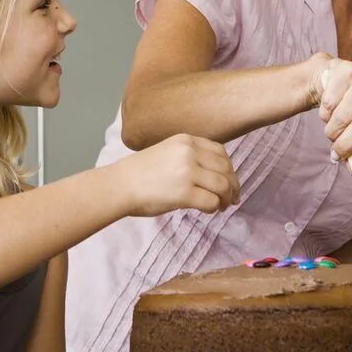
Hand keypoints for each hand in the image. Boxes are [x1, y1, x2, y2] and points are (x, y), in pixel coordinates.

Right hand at [111, 133, 239, 216]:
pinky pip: (211, 201)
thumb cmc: (138, 173)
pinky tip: (209, 210)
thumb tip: (213, 174)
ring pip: (223, 185)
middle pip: (225, 169)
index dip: (229, 169)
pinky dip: (214, 208)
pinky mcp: (184, 192)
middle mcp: (189, 152)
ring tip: (222, 206)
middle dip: (232, 185)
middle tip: (231, 198)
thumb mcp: (166, 151)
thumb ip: (189, 156)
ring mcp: (187, 172)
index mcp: (186, 140)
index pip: (220, 152)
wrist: (119, 185)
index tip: (229, 180)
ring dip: (226, 198)